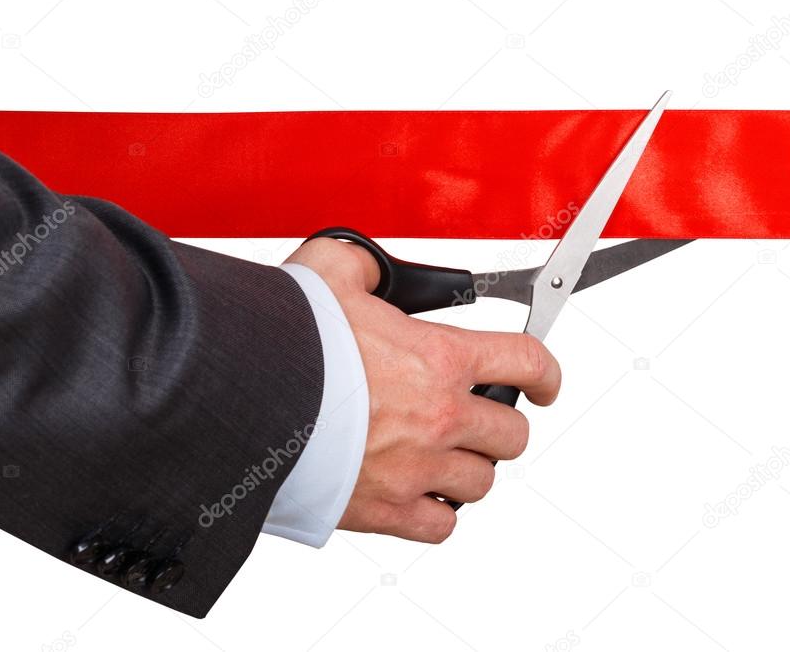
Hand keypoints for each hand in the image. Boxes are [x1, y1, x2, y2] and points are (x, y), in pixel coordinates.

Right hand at [287, 238, 561, 542]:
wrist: (244, 401)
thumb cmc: (285, 343)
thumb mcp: (328, 273)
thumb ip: (362, 264)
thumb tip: (371, 268)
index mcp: (437, 359)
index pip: (526, 361)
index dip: (545, 372)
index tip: (545, 382)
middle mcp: (440, 417)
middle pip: (513, 433)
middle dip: (500, 423)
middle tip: (478, 417)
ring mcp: (417, 469)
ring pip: (482, 482)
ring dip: (469, 468)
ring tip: (443, 455)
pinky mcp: (386, 511)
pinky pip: (441, 526)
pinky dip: (438, 512)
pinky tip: (420, 493)